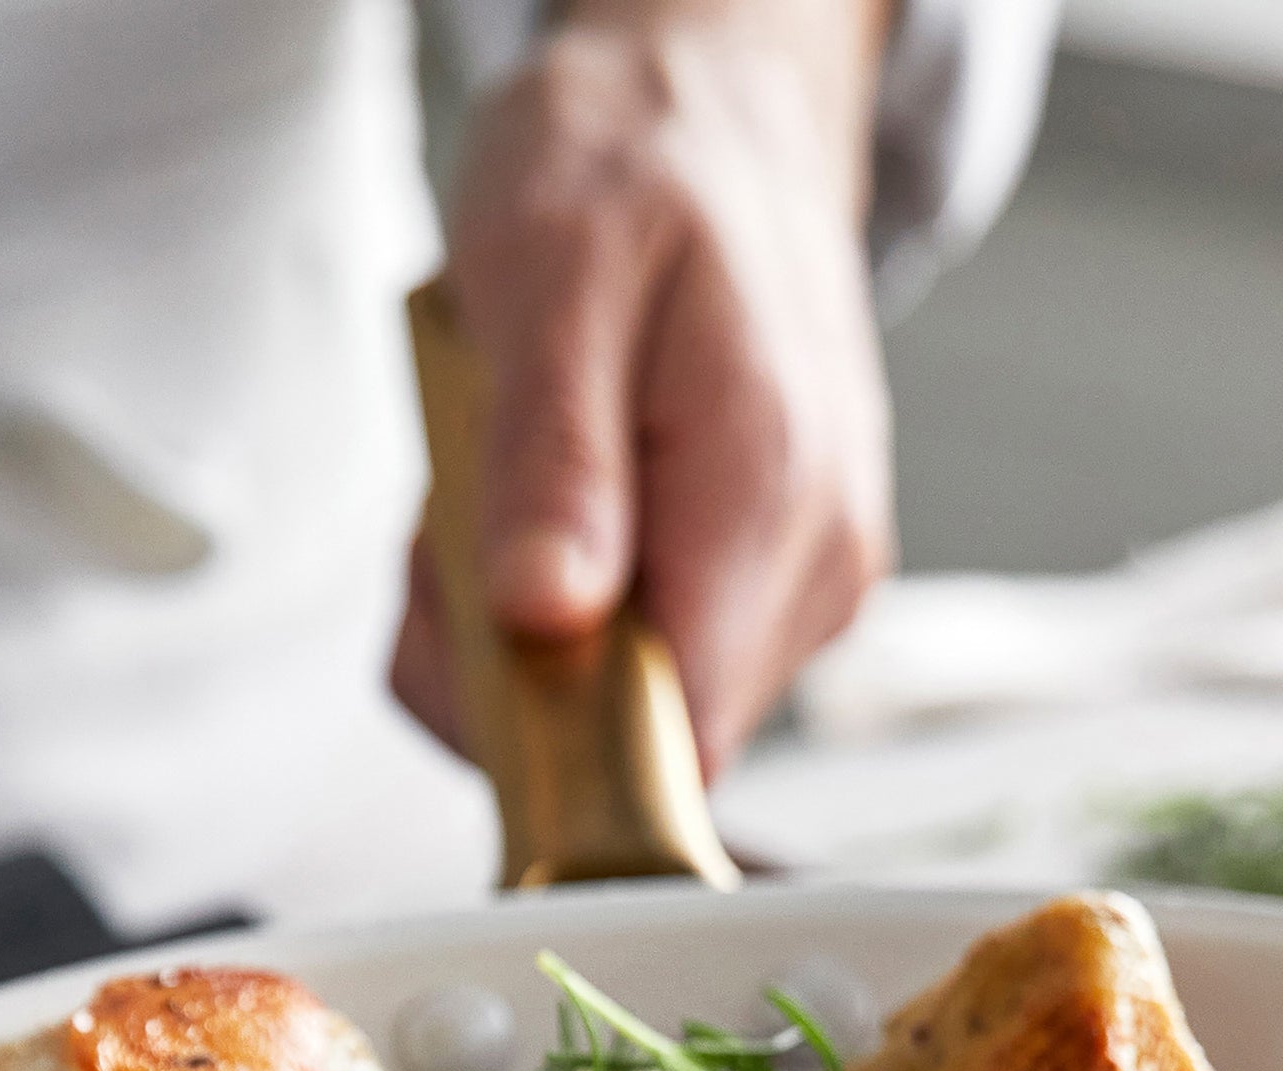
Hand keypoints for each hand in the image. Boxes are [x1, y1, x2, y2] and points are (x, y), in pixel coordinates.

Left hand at [395, 0, 893, 777]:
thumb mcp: (550, 275)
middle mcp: (817, 566)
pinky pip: (660, 663)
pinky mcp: (784, 590)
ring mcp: (810, 586)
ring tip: (515, 484)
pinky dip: (580, 612)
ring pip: (643, 710)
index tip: (465, 622)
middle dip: (516, 664)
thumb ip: (552, 461)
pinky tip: (564, 511)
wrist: (726, 119)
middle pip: (646, 739)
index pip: (672, 740)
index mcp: (767, 493)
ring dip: (536, 636)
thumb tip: (545, 618)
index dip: (547, 731)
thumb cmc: (640, 167)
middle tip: (465, 514)